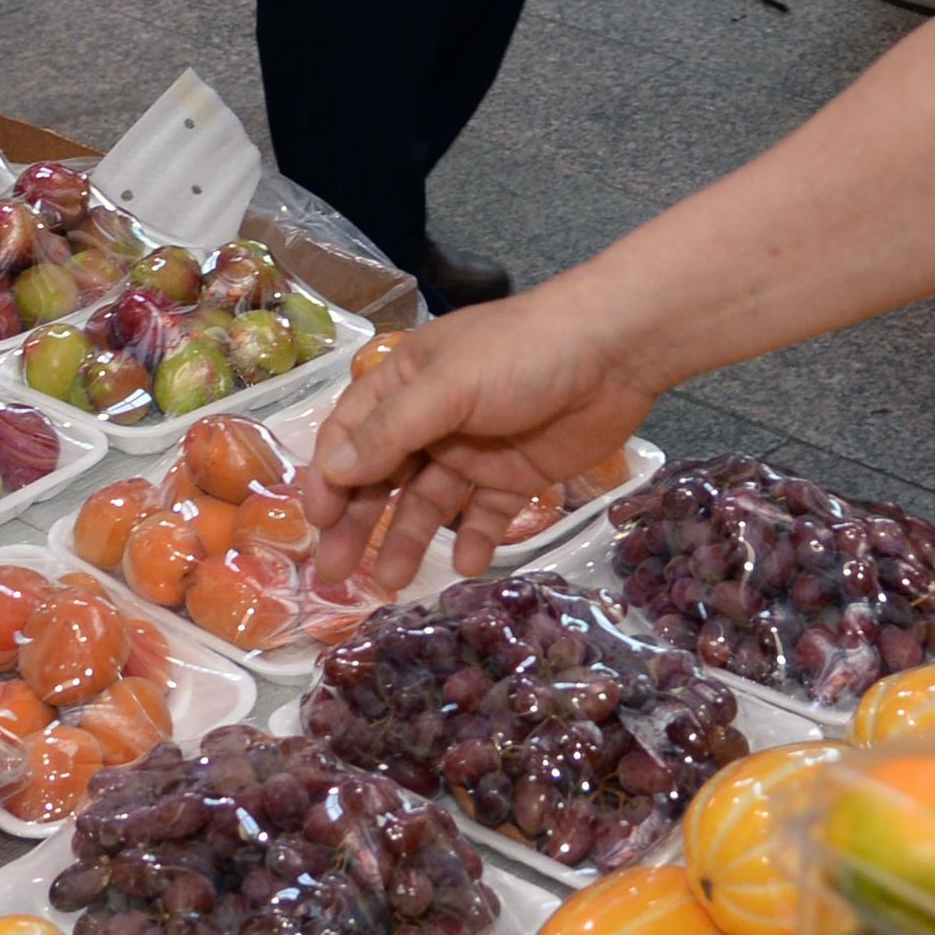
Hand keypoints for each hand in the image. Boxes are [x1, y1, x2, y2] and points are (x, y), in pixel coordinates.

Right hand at [308, 287, 656, 599]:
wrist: (617, 352)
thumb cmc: (522, 355)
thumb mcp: (448, 388)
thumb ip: (391, 433)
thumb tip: (331, 473)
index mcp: (406, 382)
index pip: (351, 433)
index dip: (330, 476)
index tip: (318, 521)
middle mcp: (434, 418)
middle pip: (383, 476)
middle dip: (358, 522)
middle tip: (334, 575)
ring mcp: (475, 449)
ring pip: (429, 503)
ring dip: (409, 540)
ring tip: (392, 582)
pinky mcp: (517, 476)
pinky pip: (485, 515)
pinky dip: (474, 541)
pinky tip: (466, 566)